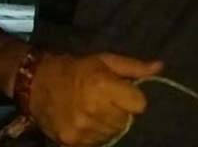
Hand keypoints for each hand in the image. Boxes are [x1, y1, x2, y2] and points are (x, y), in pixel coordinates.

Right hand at [29, 51, 162, 146]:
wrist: (37, 83)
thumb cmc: (76, 68)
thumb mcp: (105, 60)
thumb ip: (134, 67)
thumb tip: (160, 67)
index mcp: (103, 85)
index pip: (140, 104)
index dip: (133, 98)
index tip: (123, 93)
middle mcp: (94, 109)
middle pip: (126, 121)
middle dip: (120, 111)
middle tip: (105, 101)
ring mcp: (82, 129)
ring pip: (112, 134)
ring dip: (108, 124)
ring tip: (94, 111)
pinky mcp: (72, 142)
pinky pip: (96, 143)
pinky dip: (94, 134)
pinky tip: (84, 122)